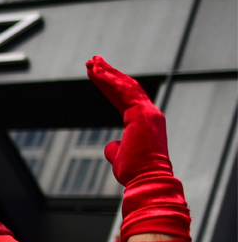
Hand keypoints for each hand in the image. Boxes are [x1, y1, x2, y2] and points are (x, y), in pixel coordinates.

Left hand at [85, 56, 171, 187]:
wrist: (147, 181)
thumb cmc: (135, 173)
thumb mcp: (119, 158)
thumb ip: (115, 149)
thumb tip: (110, 145)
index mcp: (144, 122)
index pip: (125, 98)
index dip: (110, 86)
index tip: (98, 75)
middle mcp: (149, 114)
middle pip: (125, 87)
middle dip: (109, 73)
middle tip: (93, 61)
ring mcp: (147, 112)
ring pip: (124, 86)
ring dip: (107, 72)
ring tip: (91, 62)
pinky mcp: (141, 113)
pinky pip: (123, 91)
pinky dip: (109, 80)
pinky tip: (97, 72)